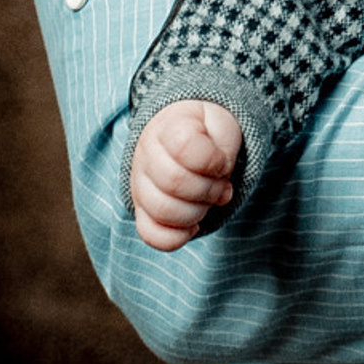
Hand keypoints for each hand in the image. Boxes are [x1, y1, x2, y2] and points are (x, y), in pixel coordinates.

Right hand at [129, 99, 242, 252]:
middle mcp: (147, 155)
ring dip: (199, 211)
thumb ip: (223, 153)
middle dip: (210, 189)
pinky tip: (194, 224)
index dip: (213, 161)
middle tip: (222, 185)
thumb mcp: (222, 126)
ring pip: (163, 211)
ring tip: (208, 200)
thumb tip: (221, 193)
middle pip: (174, 182)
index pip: (184, 147)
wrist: (190, 134)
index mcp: (168, 127)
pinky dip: (178, 236)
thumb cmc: (208, 132)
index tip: (222, 161)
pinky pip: (152, 235)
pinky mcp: (143, 211)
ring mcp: (141, 185)